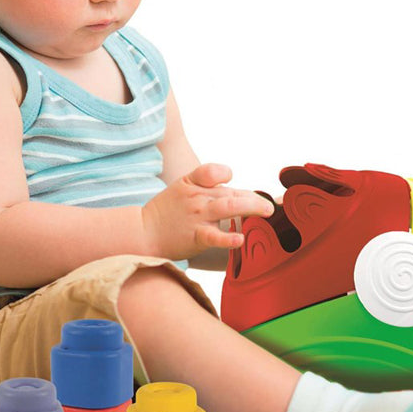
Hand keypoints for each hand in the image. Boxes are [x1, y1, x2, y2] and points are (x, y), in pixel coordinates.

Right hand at [142, 163, 273, 260]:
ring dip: (250, 207)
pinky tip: (240, 239)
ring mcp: (197, 216)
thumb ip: (207, 185)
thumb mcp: (182, 187)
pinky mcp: (195, 235)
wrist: (142, 232)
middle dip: (253, 198)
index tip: (235, 184)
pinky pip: (214, 235)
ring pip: (228, 206)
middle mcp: (198, 197)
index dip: (227, 175)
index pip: (216, 173)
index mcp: (194, 183)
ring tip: (266, 211)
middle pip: (230, 192)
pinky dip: (227, 238)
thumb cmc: (166, 211)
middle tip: (270, 206)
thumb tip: (236, 190)